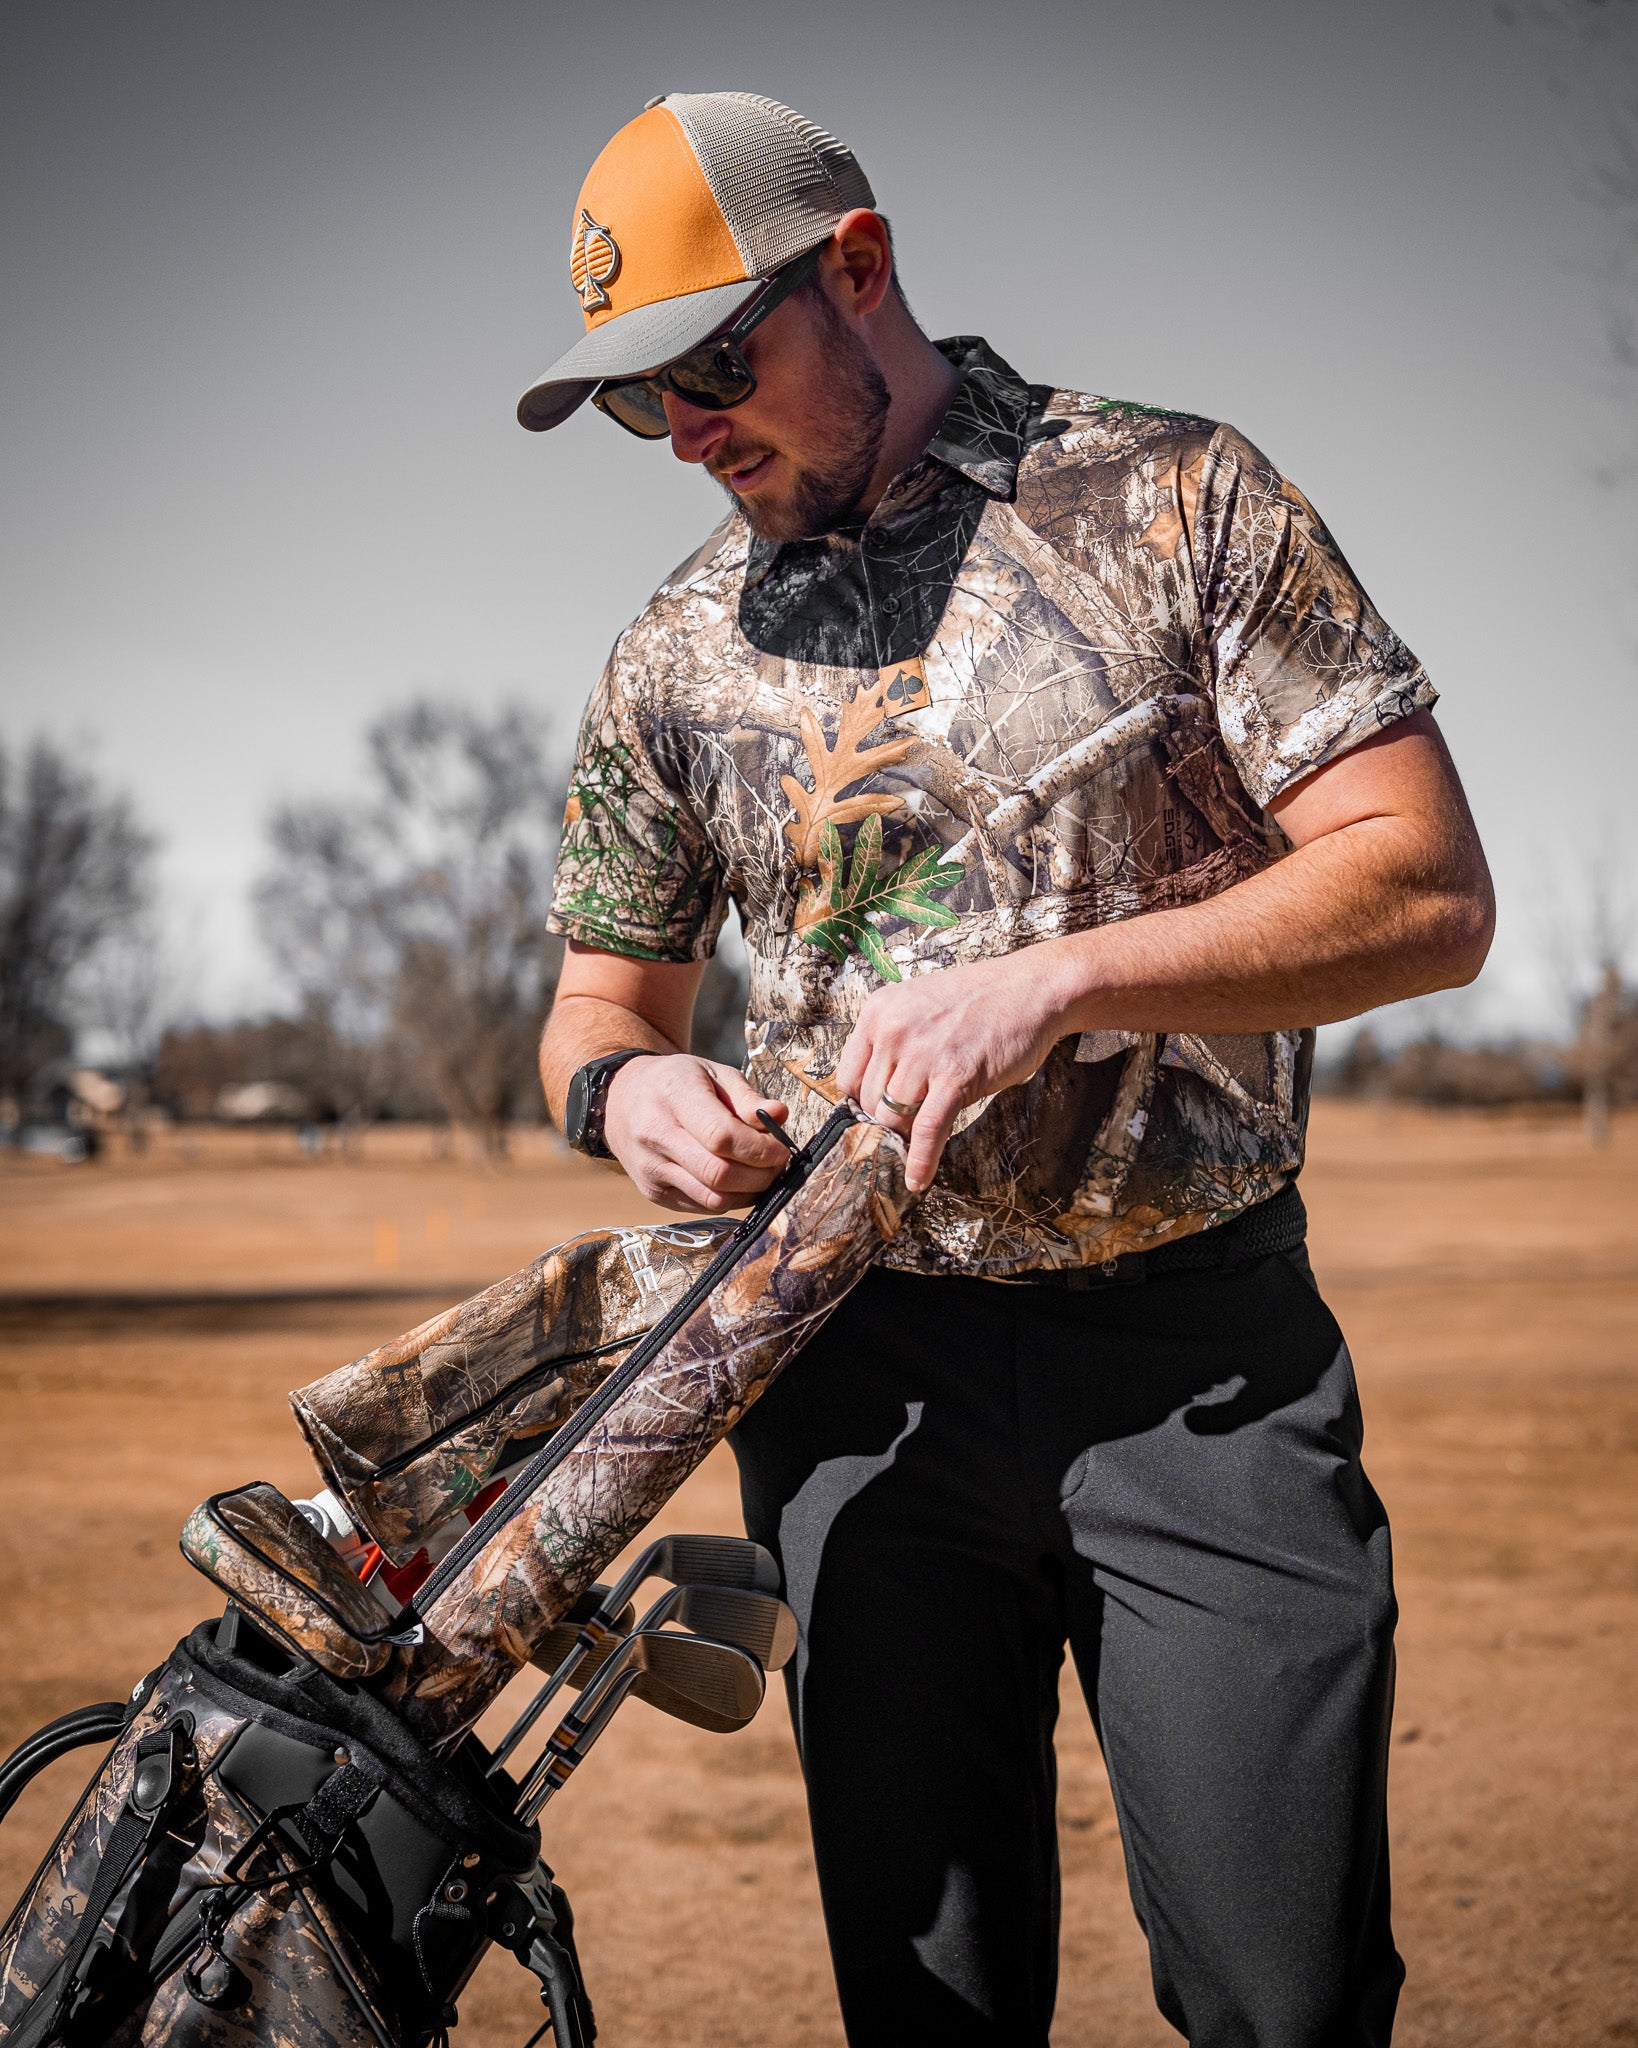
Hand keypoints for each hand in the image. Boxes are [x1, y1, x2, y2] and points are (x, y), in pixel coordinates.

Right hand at [603, 1054, 791, 1212]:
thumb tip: (780, 1115)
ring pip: (713, 1198)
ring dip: (749, 1192)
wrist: (622, 1099)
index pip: (721, 1136)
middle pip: (719, 1174)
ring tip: (761, 1172)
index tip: (780, 1148)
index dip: (759, 1149)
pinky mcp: (653, 1193)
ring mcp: (651, 1169)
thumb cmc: (677, 1083)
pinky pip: (702, 1206)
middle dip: (760, 1175)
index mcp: (673, 1096)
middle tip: (777, 1164)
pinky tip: (738, 1181)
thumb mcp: (713, 1073)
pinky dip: (730, 1198)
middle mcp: (655, 1135)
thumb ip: (747, 1097)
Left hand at [832, 953, 1072, 1192]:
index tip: (876, 1115)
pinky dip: (921, 1160)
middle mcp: (893, 1031)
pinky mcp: (956, 1076)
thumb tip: (878, 1095)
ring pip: (893, 1118)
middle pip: (870, 1102)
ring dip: (905, 1138)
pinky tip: (918, 1179)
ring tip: (915, 1148)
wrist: (1030, 990)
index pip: (848, 1077)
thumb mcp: (918, 1006)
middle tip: (904, 1133)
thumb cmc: (978, 1001)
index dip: (862, 1103)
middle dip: (886, 1122)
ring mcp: (923, 1054)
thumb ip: (894, 1042)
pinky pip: (928, 1129)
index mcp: (878, 1011)